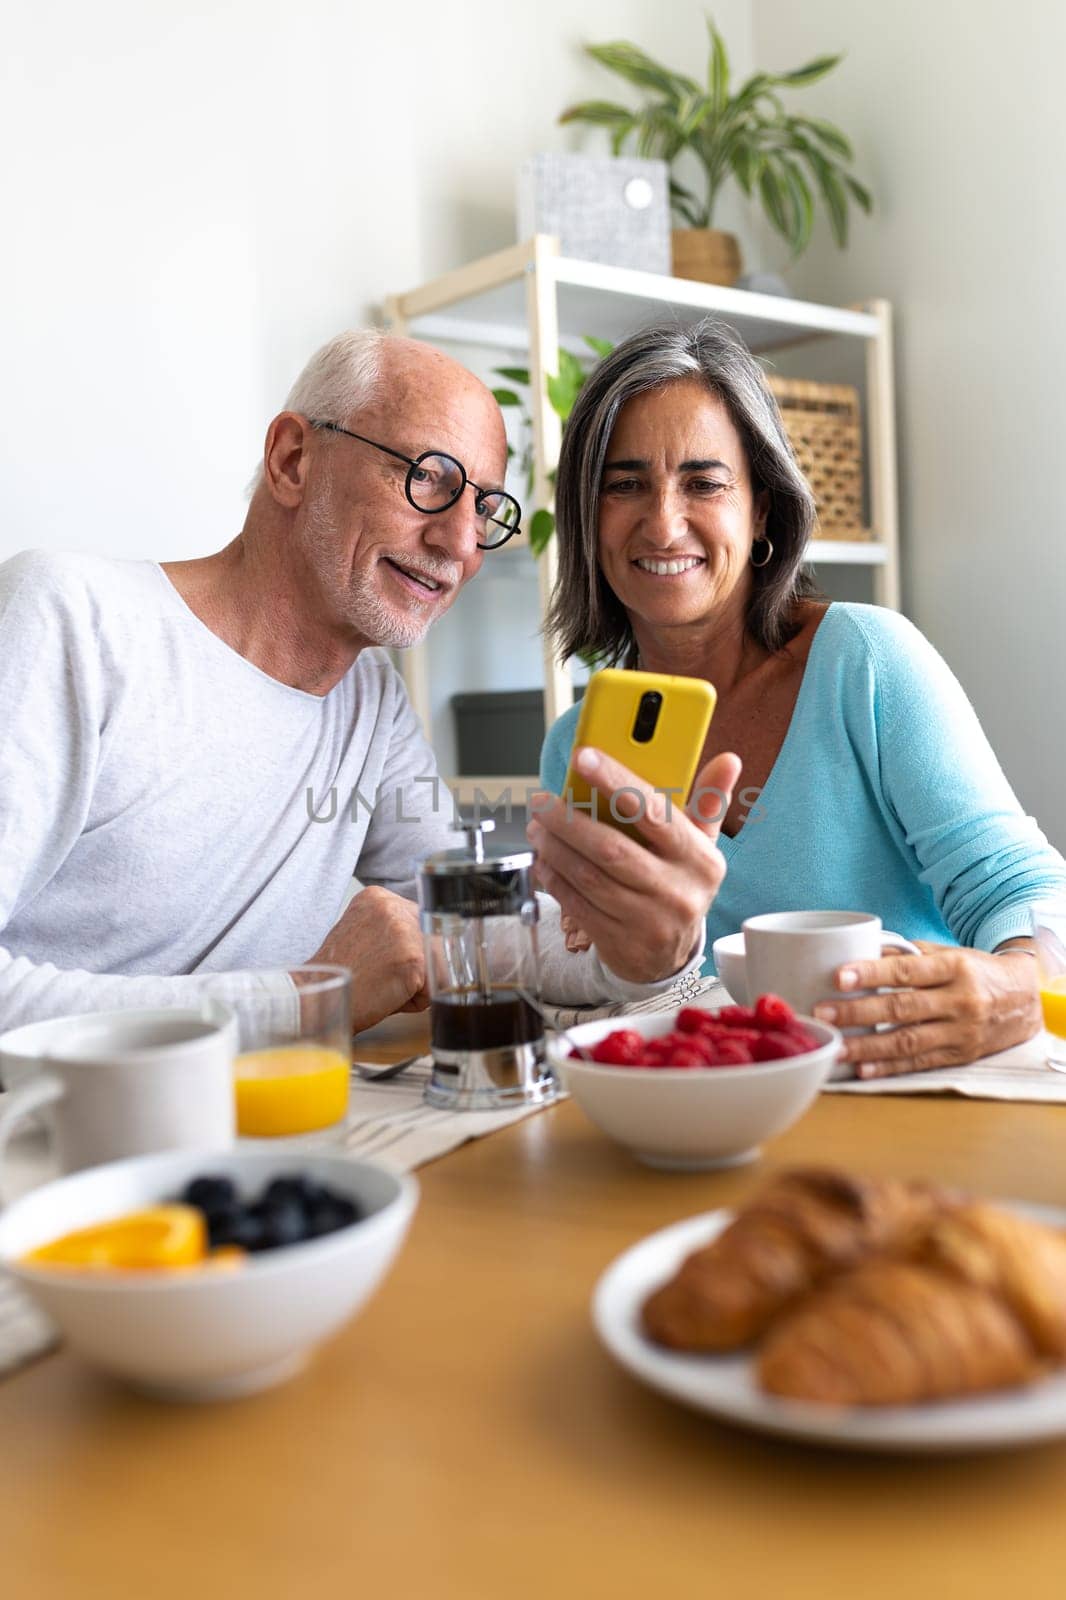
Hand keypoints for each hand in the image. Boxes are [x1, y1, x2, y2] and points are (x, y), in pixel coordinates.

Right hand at [309, 885, 428, 1033]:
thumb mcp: (362, 934)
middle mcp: (392, 906)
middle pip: (434, 942)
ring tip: (383, 986)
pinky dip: (414, 1001)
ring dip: (416, 985)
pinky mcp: (412, 958)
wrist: (313, 999)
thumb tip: (431, 939)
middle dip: (417, 967)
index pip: (422, 923)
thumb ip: (392, 929)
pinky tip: (385, 995)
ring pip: (436, 965)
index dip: (410, 951)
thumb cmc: (339, 976)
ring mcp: (403, 930)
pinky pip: (433, 987)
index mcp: (378, 897)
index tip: (387, 962)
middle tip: (382, 977)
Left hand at [527, 745, 741, 984]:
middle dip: (569, 821)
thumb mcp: (700, 846)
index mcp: (699, 859)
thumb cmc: (680, 883)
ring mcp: (648, 920)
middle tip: (542, 800)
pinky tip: (543, 860)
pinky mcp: (620, 942)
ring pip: (589, 878)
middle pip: (612, 849)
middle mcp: (677, 891)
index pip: (656, 813)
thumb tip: (728, 761)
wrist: (669, 957)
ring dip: (555, 848)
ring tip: (538, 826)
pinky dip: (555, 879)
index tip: (584, 757)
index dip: (617, 781)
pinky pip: (578, 905)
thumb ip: (708, 801)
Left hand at [812, 941, 1041, 1077]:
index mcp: (954, 968)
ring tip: (836, 1047)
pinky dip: (889, 1068)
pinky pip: (920, 1063)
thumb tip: (863, 950)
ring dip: (867, 1046)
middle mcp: (959, 1001)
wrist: (1024, 1000)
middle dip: (858, 1011)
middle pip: (902, 1007)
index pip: (907, 970)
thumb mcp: (948, 954)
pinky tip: (863, 1069)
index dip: (872, 973)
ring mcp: (961, 1032)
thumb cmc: (976, 972)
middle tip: (823, 1013)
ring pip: (908, 1041)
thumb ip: (908, 954)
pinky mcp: (960, 1056)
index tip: (840, 977)